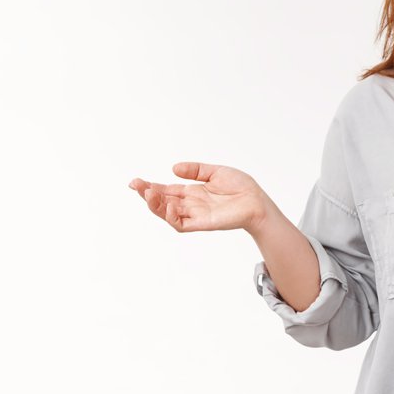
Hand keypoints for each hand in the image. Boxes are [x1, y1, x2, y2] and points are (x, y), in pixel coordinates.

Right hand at [128, 162, 271, 233]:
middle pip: (162, 202)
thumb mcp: (216, 172)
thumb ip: (195, 170)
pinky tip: (167, 206)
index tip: (136, 181)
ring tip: (147, 194)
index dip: (151, 187)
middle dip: (147, 194)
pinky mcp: (203, 223)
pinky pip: (182, 224)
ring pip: (168, 214)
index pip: (166, 190)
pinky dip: (172, 218)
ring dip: (155, 205)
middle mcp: (191, 204)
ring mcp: (196, 215)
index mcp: (192, 192)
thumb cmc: (241, 187)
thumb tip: (173, 168)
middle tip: (135, 185)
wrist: (258, 202)